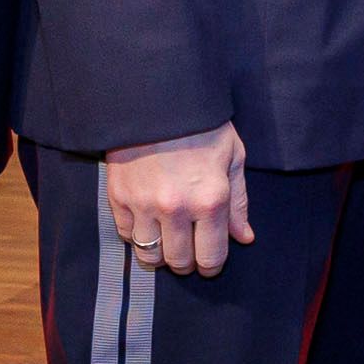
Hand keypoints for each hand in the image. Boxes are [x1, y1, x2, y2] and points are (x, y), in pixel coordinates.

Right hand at [106, 122, 254, 276]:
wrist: (158, 98)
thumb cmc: (203, 125)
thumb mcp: (232, 157)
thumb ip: (238, 202)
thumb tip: (244, 238)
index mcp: (210, 199)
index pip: (210, 256)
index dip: (212, 265)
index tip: (210, 261)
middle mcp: (176, 208)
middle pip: (179, 262)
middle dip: (187, 262)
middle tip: (190, 250)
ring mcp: (144, 204)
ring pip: (150, 255)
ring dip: (161, 255)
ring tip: (168, 241)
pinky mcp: (119, 197)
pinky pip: (126, 236)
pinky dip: (137, 235)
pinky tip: (148, 222)